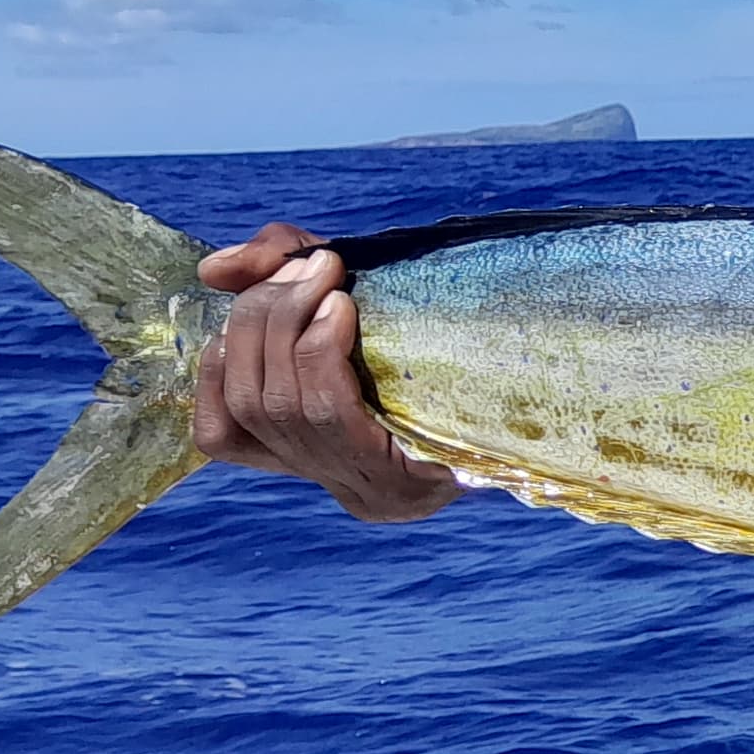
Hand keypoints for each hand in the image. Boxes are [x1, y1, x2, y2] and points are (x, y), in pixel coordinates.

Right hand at [193, 223, 460, 522]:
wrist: (539, 399)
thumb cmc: (435, 345)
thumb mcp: (354, 306)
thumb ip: (282, 276)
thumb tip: (214, 268)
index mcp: (309, 459)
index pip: (220, 434)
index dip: (216, 366)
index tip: (245, 299)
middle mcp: (326, 481)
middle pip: (249, 402)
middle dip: (261, 322)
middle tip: (306, 266)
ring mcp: (361, 487)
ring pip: (278, 405)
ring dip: (290, 327)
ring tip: (323, 276)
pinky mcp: (398, 479)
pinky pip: (328, 413)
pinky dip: (320, 354)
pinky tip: (339, 312)